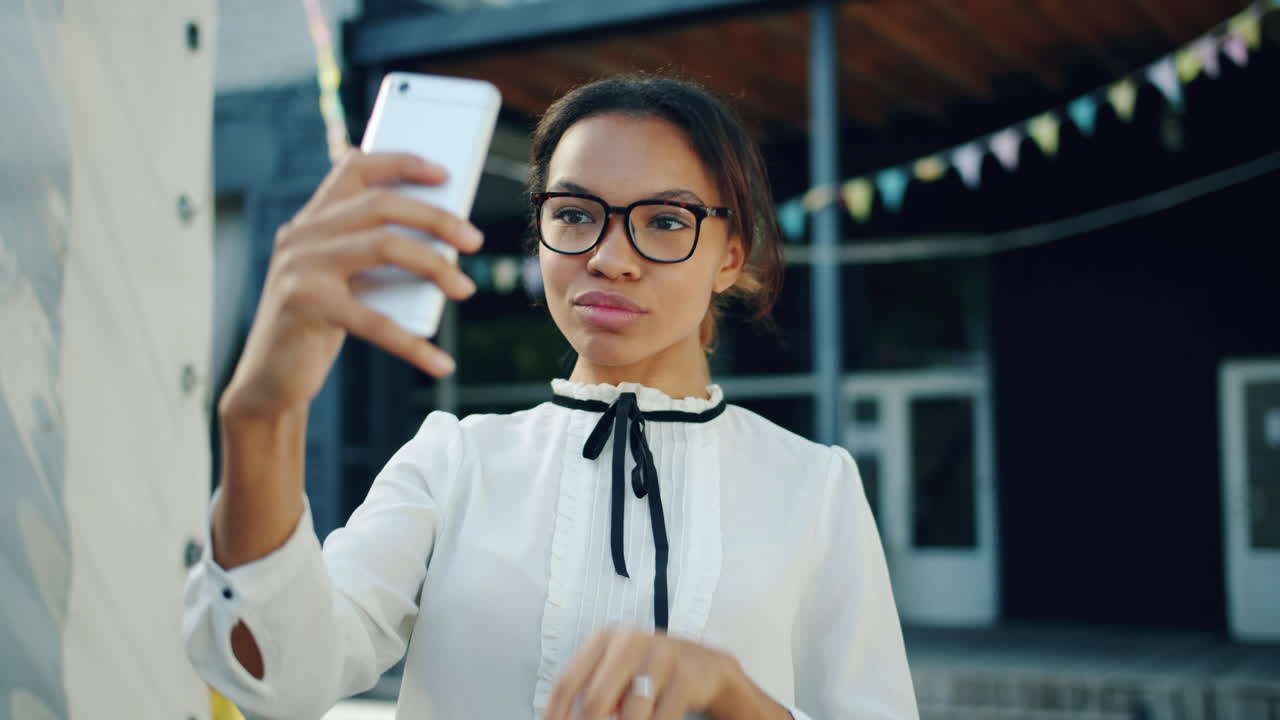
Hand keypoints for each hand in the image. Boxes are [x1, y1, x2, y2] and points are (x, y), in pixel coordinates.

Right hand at [221, 150, 481, 416]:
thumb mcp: (342, 278)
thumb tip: (445, 238)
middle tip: (475, 240)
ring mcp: (300, 267)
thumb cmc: (320, 323)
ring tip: (465, 289)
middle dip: (436, 218)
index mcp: (313, 220)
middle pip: (381, 205)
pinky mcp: (305, 307)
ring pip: (384, 246)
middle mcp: (302, 234)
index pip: (355, 169)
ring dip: (435, 266)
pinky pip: (374, 321)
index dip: (401, 163)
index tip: (445, 174)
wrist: (270, 378)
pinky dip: (413, 345)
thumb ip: (373, 252)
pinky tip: (440, 362)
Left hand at [543, 627, 735, 719]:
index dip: (555, 715)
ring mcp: (659, 658)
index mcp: (604, 639)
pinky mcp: (685, 677)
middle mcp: (629, 643)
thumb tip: (566, 718)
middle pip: (594, 702)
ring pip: (630, 716)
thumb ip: (593, 688)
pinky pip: (660, 719)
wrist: (705, 666)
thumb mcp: (617, 669)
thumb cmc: (651, 670)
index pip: (567, 682)